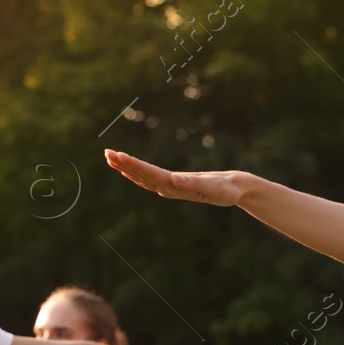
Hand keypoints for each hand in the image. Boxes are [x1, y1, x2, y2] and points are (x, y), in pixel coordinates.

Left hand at [104, 149, 250, 206]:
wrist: (236, 192)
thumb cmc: (229, 189)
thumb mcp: (216, 187)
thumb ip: (195, 183)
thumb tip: (174, 179)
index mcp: (179, 188)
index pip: (152, 175)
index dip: (134, 166)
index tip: (119, 155)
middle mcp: (171, 190)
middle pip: (143, 177)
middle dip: (124, 165)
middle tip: (107, 152)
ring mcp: (170, 189)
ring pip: (143, 178)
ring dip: (126, 168)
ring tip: (110, 156)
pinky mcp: (173, 186)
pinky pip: (149, 180)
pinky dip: (135, 173)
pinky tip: (125, 170)